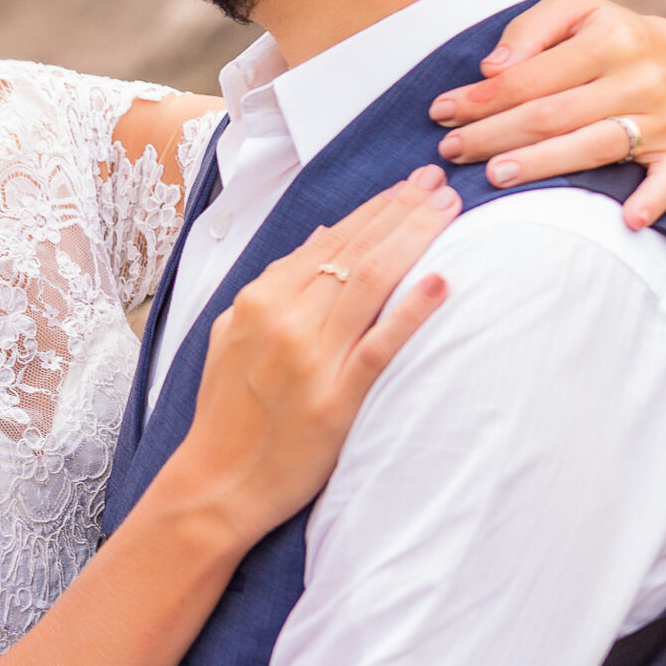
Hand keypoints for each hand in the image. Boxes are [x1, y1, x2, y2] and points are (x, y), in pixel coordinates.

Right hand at [157, 168, 453, 543]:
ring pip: (372, 283)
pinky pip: (380, 346)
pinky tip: (440, 283)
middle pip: (356, 251)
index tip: (410, 187)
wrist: (217, 482)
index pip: (329, 240)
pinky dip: (411, 312)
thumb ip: (276, 284)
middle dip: (402, 210)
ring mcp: (312, 358)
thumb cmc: (227, 411)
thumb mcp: (233, 332)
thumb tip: (322, 239)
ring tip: (449, 211)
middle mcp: (286, 320)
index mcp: (260, 300)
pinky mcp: (335, 399)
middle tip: (440, 183)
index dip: (375, 210)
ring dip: (414, 240)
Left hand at [427, 0, 665, 229]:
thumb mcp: (576, 11)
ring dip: (541, 165)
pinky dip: (652, 201)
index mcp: (611, 38)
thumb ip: (531, 28)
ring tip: (493, 176)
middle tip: (451, 151)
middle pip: (553, 115)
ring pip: (594, 148)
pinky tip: (627, 220)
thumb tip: (491, 68)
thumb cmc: (612, 36)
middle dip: (494, 134)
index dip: (481, 98)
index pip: (531, 77)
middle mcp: (641, 78)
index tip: (441, 113)